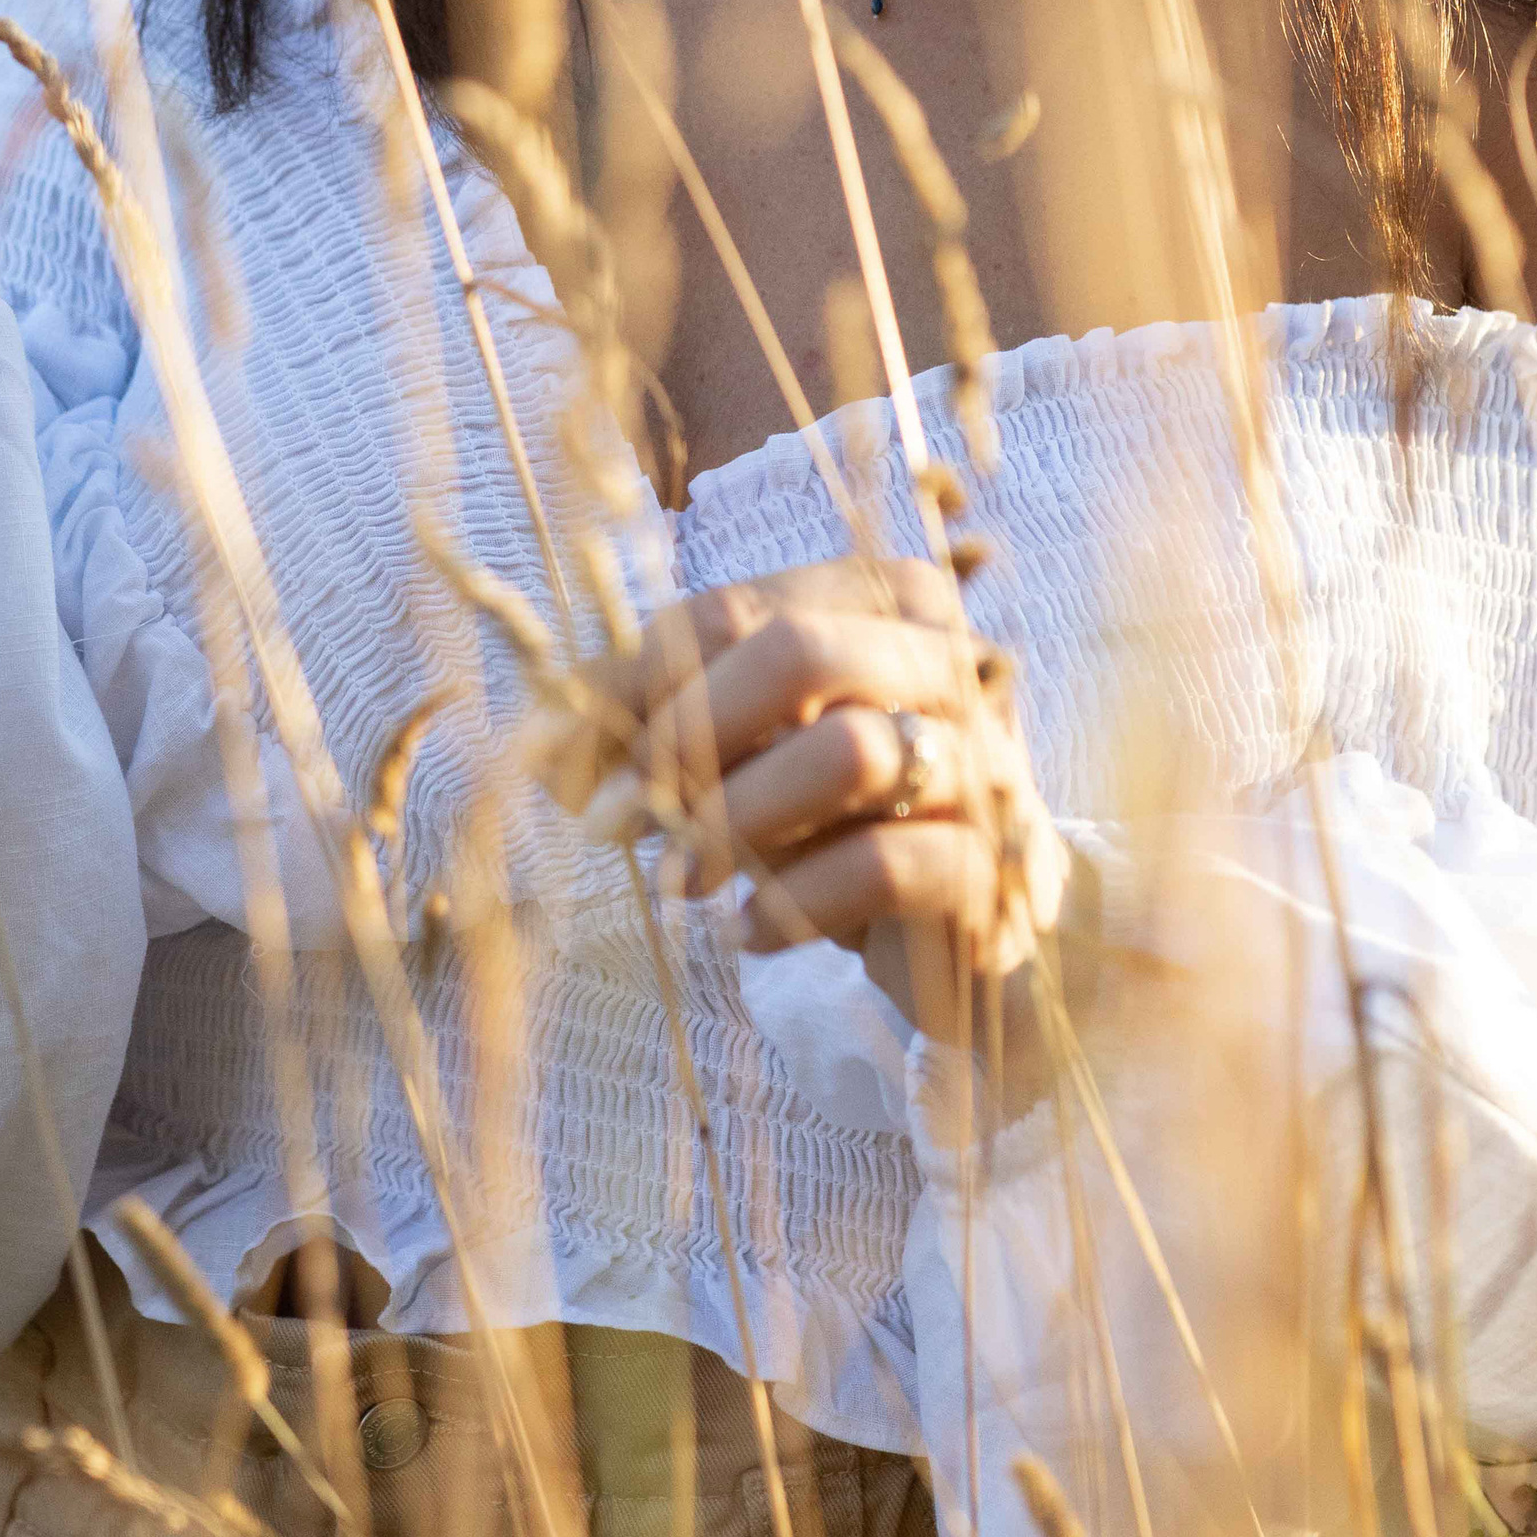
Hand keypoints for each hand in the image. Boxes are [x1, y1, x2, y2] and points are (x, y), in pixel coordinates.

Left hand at [545, 560, 1069, 1036]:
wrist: (986, 927)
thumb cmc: (851, 818)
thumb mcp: (756, 759)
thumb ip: (664, 732)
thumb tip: (540, 745)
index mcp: (885, 602)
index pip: (735, 607)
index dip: (635, 679)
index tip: (566, 759)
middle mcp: (948, 661)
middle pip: (800, 649)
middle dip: (687, 732)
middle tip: (611, 820)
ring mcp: (984, 762)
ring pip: (852, 751)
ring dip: (737, 820)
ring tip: (677, 884)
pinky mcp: (996, 867)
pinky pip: (886, 866)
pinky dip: (797, 903)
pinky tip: (746, 934)